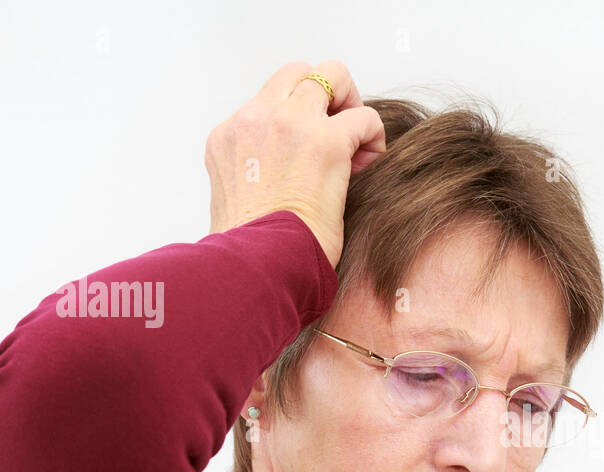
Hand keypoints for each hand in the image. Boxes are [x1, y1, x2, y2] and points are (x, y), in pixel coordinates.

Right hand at [204, 60, 385, 269]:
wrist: (258, 266)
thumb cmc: (253, 249)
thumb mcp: (236, 197)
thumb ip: (254, 171)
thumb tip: (284, 176)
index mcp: (229, 136)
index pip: (268, 101)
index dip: (298, 120)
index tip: (309, 155)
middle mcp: (253, 119)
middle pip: (298, 73)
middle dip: (327, 96)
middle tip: (341, 135)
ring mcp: (288, 124)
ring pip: (331, 74)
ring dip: (351, 106)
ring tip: (358, 147)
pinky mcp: (325, 142)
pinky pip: (363, 117)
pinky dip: (373, 137)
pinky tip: (369, 164)